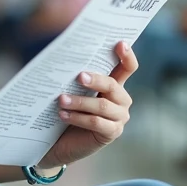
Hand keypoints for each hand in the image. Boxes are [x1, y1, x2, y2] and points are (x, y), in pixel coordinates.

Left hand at [41, 41, 136, 168]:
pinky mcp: (111, 133)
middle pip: (113, 85)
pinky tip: (63, 115)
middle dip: (96, 79)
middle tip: (79, 76)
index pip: (127, 67)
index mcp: (114, 85)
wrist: (59, 141)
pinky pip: (96, 123)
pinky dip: (78, 118)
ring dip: (80, 101)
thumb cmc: (65, 110)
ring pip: (103, 105)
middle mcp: (121, 100)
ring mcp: (119, 117)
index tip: (119, 43)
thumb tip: (65, 56)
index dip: (127, 55)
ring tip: (61, 99)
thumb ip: (75, 77)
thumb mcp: (71, 90)